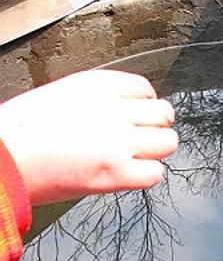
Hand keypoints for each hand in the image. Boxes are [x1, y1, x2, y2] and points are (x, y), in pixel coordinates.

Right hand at [0, 70, 177, 205]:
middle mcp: (114, 111)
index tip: (142, 112)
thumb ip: (97, 101)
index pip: (145, 89)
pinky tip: (130, 173)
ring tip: (138, 155)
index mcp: (98, 86)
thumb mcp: (62, 95)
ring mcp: (119, 143)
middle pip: (164, 114)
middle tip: (145, 135)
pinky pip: (156, 173)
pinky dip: (147, 174)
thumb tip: (121, 111)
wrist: (3, 159)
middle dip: (156, 125)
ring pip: (167, 142)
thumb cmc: (20, 130)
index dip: (146, 104)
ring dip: (156, 150)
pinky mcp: (117, 174)